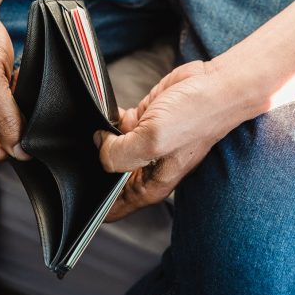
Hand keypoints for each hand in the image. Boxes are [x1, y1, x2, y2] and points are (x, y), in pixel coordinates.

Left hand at [94, 61, 244, 221]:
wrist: (215, 85)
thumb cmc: (196, 116)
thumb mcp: (154, 141)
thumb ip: (119, 153)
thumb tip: (99, 146)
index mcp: (149, 186)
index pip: (112, 208)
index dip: (93, 202)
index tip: (78, 187)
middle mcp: (145, 169)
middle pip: (106, 177)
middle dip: (92, 166)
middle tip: (82, 152)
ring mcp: (143, 145)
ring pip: (108, 150)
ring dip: (99, 140)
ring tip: (93, 130)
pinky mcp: (142, 122)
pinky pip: (114, 127)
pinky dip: (106, 121)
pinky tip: (105, 114)